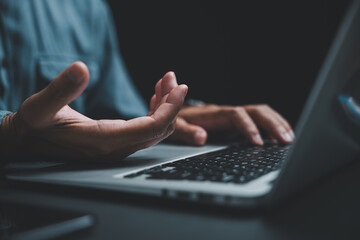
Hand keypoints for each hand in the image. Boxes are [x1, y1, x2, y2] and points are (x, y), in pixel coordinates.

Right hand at [1, 62, 187, 161]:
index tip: (179, 87)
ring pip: (154, 131)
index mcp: (102, 140)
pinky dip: (155, 113)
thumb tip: (80, 69)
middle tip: (171, 79)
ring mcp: (117, 149)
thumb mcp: (40, 106)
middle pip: (158, 129)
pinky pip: (145, 131)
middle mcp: (114, 149)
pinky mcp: (116, 144)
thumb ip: (60, 89)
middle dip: (171, 103)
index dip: (170, 108)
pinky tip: (154, 97)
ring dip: (165, 106)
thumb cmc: (35, 125)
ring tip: (164, 83)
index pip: (150, 128)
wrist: (29, 141)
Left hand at [169, 104, 293, 145]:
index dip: (249, 127)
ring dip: (276, 124)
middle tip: (286, 140)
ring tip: (289, 139)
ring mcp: (234, 118)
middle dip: (272, 124)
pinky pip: (258, 121)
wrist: (175, 114)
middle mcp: (227, 113)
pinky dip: (271, 128)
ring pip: (260, 113)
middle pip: (255, 111)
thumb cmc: (176, 121)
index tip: (258, 142)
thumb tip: (201, 137)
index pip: (237, 115)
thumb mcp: (175, 126)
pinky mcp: (237, 124)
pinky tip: (279, 139)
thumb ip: (186, 131)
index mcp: (214, 113)